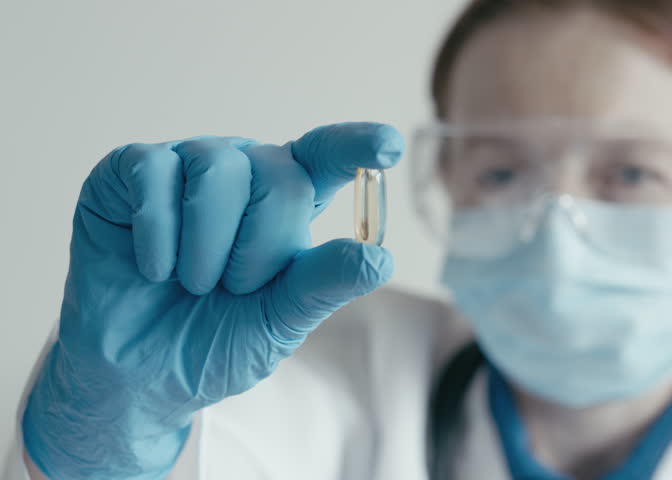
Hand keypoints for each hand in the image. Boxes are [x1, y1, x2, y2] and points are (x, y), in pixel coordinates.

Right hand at [21, 123, 403, 479]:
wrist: (136, 375)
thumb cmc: (211, 343)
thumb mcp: (278, 323)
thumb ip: (323, 285)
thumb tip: (380, 258)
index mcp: (286, 204)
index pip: (327, 158)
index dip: (357, 145)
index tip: (389, 146)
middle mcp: (243, 173)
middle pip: (280, 176)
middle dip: (258, 251)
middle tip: (228, 289)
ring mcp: (186, 166)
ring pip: (217, 168)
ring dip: (206, 246)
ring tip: (189, 282)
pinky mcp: (131, 172)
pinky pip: (152, 172)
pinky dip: (157, 232)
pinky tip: (153, 267)